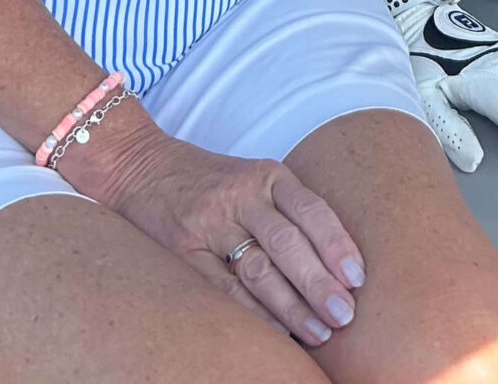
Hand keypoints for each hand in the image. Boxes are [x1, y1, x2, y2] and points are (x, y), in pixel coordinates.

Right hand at [64, 117, 362, 347]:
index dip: (337, 245)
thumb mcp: (254, 177)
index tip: (358, 279)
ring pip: (257, 269)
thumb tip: (337, 265)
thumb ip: (289, 209)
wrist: (139, 165)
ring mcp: (209, 223)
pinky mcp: (182, 249)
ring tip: (319, 332)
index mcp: (267, 174)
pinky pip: (222, 287)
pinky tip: (274, 331)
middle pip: (287, 243)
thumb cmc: (211, 180)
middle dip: (319, 283)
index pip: (311, 210)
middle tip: (345, 315)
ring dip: (291, 306)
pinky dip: (251, 311)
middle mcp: (240, 195)